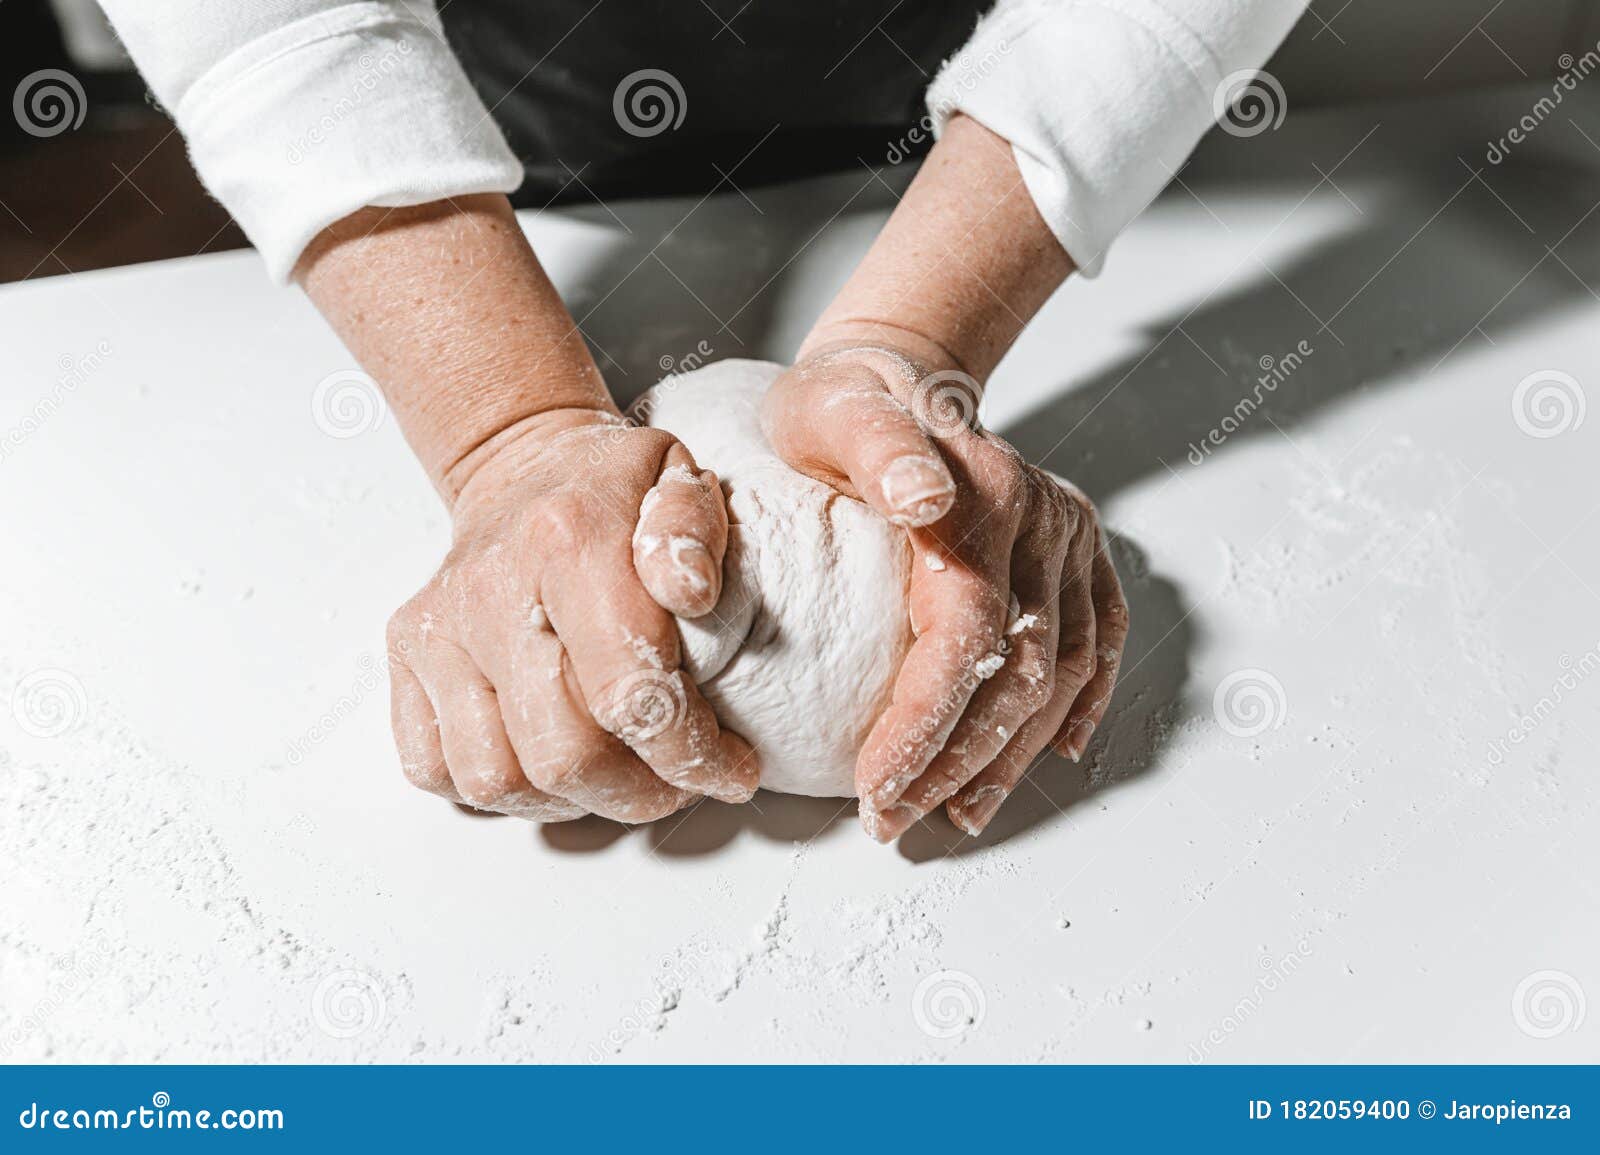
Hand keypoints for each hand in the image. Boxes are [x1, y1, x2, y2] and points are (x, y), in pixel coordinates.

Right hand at [386, 413, 759, 821]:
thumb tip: (692, 592)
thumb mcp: (678, 480)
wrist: (522, 467)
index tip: (730, 769)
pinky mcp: (407, 657)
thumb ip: (693, 529)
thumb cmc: (612, 491)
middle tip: (682, 781)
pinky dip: (501, 791)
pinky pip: (437, 769)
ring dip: (573, 802)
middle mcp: (491, 590)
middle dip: (640, 793)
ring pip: (497, 780)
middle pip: (564, 755)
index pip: (629, 693)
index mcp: (568, 541)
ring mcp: (440, 629)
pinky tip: (553, 763)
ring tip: (621, 776)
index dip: (690, 755)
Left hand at [762, 339, 1127, 839]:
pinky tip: (1054, 752)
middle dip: (957, 762)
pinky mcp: (1078, 550)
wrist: (893, 373)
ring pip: (1063, 672)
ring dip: (1012, 755)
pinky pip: (1102, 638)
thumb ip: (876, 449)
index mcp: (984, 496)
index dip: (925, 726)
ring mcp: (1068, 537)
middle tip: (894, 818)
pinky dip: (1085, 703)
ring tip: (957, 810)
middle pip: (1020, 671)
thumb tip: (926, 501)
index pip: (967, 638)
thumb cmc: (842, 405)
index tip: (878, 790)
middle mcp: (1043, 520)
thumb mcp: (831, 411)